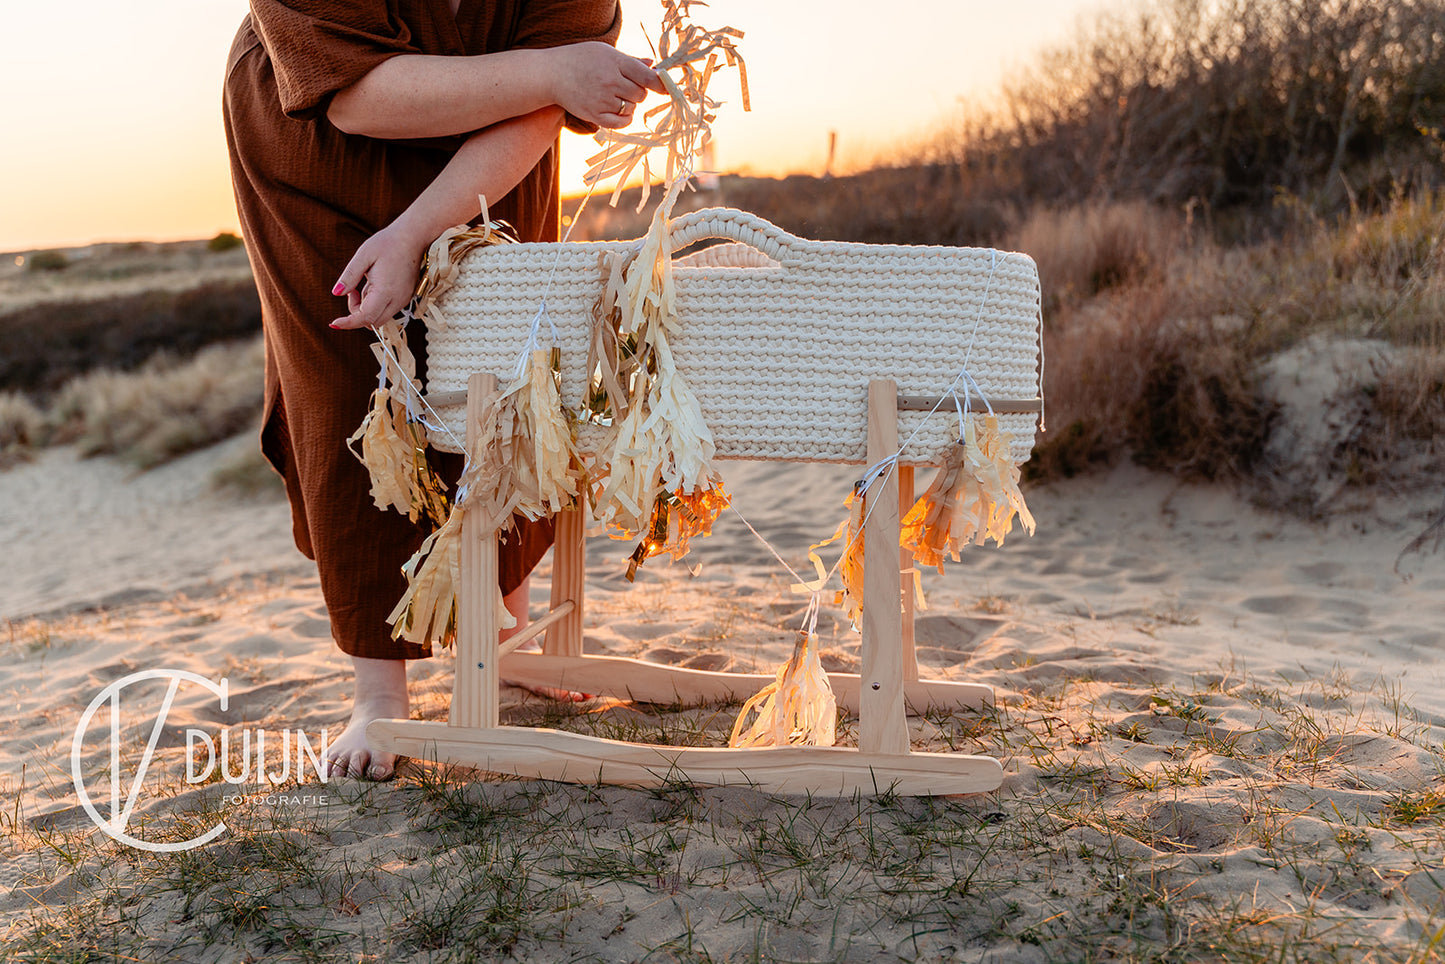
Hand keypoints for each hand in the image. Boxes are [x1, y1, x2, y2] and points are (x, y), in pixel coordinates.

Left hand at [329, 223, 426, 329]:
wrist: (414, 237)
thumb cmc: (388, 243)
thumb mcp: (363, 255)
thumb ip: (349, 276)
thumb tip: (335, 293)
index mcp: (385, 291)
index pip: (365, 318)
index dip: (348, 323)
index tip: (333, 323)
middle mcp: (397, 300)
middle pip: (372, 322)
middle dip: (356, 313)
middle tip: (352, 290)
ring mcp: (403, 300)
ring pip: (380, 318)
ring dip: (366, 309)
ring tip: (364, 284)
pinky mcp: (405, 297)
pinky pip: (387, 310)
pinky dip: (375, 305)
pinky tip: (374, 284)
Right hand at [550, 42, 665, 128]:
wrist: (551, 74)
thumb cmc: (581, 60)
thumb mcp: (605, 52)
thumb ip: (630, 61)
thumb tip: (654, 66)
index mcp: (615, 62)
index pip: (646, 77)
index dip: (660, 84)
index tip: (666, 88)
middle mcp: (610, 81)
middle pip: (640, 94)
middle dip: (638, 92)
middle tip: (626, 86)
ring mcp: (602, 99)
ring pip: (631, 108)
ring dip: (629, 105)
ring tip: (616, 96)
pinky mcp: (595, 115)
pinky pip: (621, 122)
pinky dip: (625, 118)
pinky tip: (620, 111)